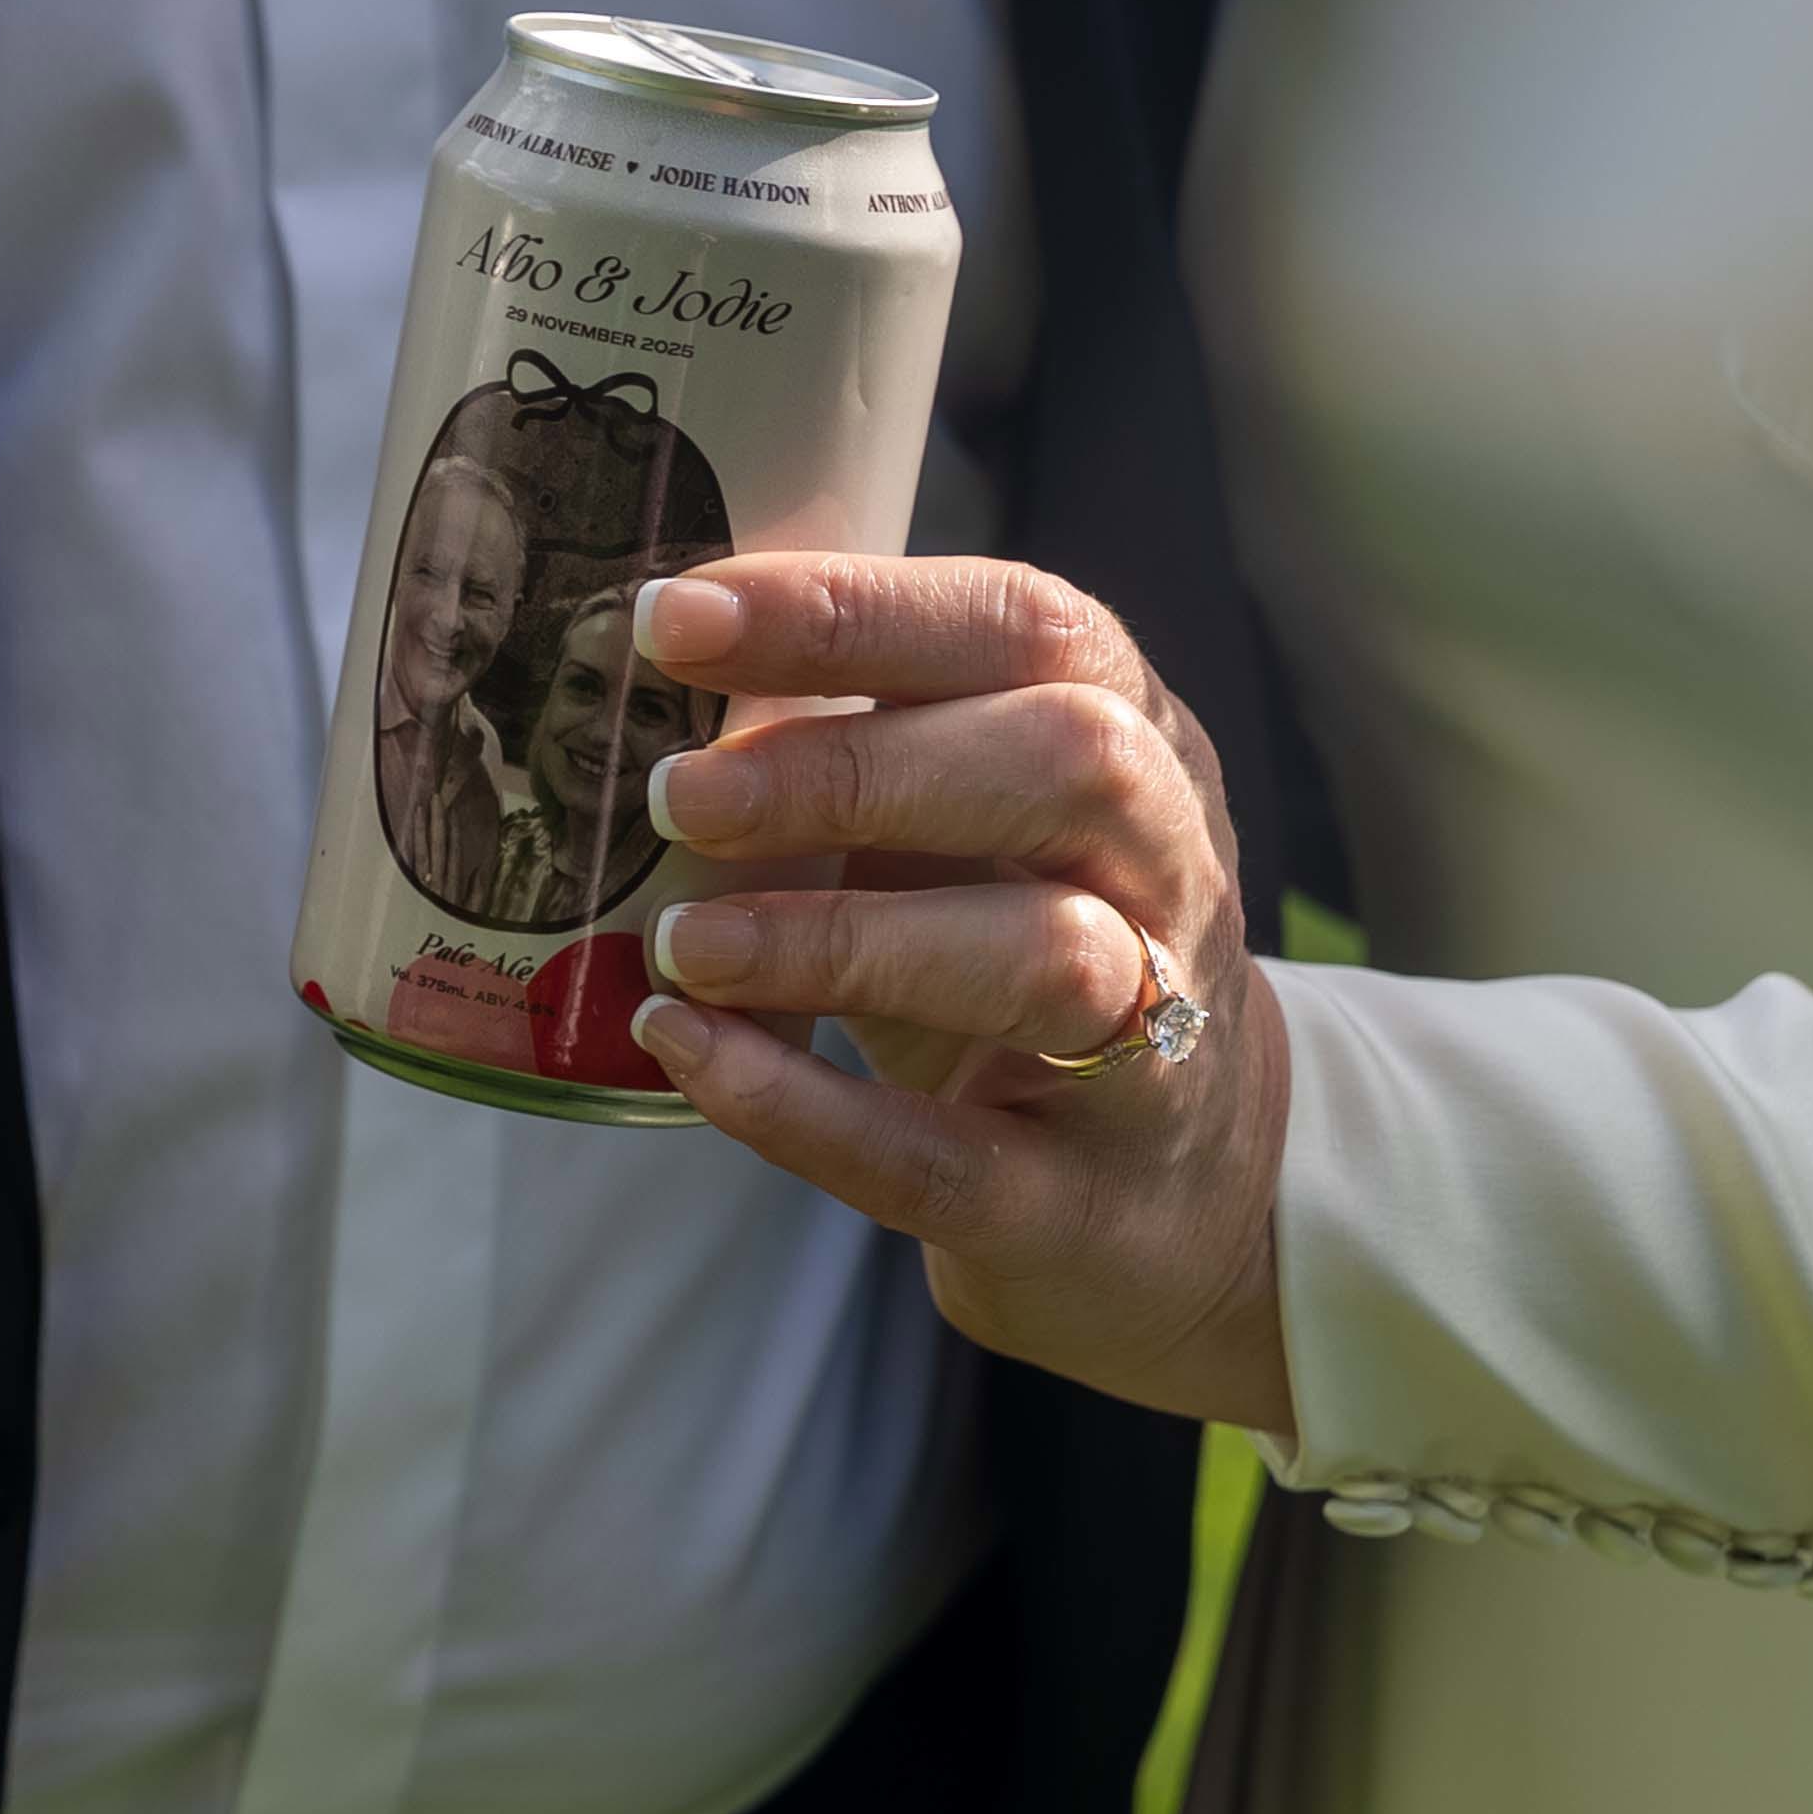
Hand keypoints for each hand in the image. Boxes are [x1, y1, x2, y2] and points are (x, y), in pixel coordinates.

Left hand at [616, 553, 1295, 1432]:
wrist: (1180, 1189)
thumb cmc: (1022, 944)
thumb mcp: (971, 821)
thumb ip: (853, 743)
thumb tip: (633, 681)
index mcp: (1131, 737)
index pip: (1025, 628)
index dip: (851, 611)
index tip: (675, 618)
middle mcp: (1166, 871)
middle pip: (1069, 768)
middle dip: (856, 769)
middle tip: (676, 794)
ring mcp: (1153, 1044)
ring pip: (1042, 960)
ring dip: (837, 940)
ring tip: (678, 944)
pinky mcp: (1079, 1202)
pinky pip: (947, 1154)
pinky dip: (800, 1106)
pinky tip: (682, 1052)